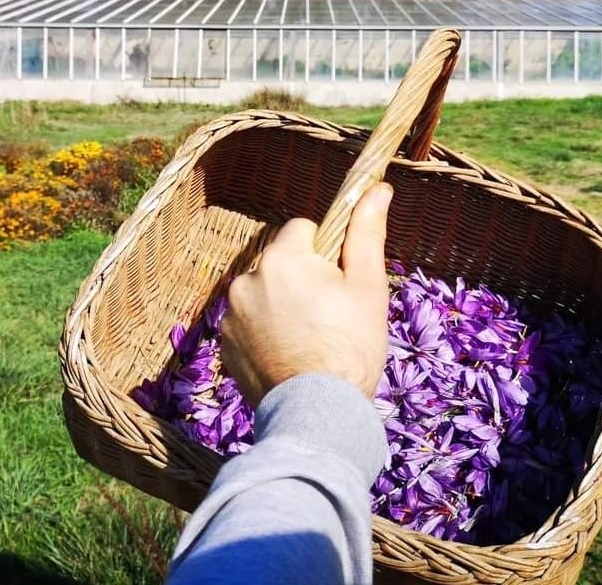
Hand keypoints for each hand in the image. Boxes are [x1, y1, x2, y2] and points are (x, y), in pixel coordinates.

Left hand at [221, 183, 393, 407]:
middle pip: (280, 261)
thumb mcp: (367, 286)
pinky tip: (288, 355)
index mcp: (282, 258)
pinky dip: (264, 332)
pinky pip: (247, 322)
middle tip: (327, 316)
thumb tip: (377, 188)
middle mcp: (247, 279)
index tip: (337, 284)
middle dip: (301, 278)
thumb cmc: (350, 347)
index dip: (325, 253)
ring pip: (263, 291)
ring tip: (308, 340)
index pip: (303, 229)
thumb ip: (366, 233)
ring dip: (280, 304)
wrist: (317, 413)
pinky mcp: (224, 343)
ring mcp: (231, 314)